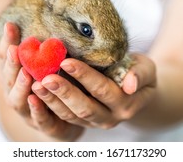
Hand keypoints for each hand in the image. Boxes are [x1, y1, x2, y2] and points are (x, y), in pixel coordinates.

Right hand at [0, 22, 83, 140]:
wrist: (66, 120)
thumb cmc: (55, 85)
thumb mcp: (49, 63)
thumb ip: (45, 47)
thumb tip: (48, 17)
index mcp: (15, 75)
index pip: (6, 58)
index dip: (7, 42)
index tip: (11, 25)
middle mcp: (16, 93)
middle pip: (8, 78)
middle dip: (11, 64)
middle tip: (15, 50)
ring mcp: (27, 111)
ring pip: (17, 100)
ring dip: (20, 87)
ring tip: (26, 73)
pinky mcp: (45, 126)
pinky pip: (38, 119)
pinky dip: (35, 109)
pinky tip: (36, 98)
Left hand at [32, 54, 156, 129]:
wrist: (137, 91)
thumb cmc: (140, 73)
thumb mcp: (147, 69)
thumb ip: (140, 74)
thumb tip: (130, 83)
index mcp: (126, 104)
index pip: (102, 89)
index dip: (84, 76)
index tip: (66, 61)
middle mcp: (109, 118)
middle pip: (84, 107)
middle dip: (63, 92)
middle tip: (45, 78)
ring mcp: (94, 122)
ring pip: (70, 115)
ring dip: (52, 101)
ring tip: (36, 85)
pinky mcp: (83, 122)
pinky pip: (64, 117)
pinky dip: (49, 105)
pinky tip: (35, 92)